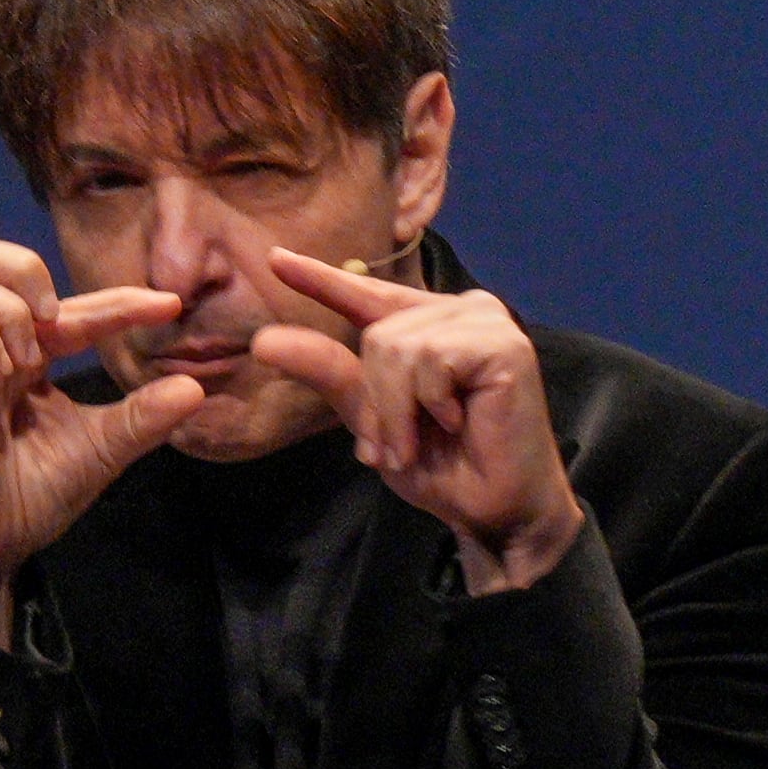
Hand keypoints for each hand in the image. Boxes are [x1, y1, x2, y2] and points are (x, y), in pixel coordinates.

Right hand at [0, 233, 210, 647]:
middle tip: (57, 318)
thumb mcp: (101, 451)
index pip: (74, 307)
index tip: (171, 307)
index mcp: (30, 360)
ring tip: (28, 359)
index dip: (121, 300)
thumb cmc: (32, 499)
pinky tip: (3, 373)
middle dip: (25, 267)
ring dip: (10, 307)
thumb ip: (142, 417)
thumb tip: (196, 387)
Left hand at [257, 248, 581, 591]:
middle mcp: (457, 312)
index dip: (320, 279)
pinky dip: (427, 404)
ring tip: (423, 441)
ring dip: (399, 410)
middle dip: (379, 401)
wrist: (495, 509)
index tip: (275, 259)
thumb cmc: (441, 466)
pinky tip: (458, 424)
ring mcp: (484, 321)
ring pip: (397, 346)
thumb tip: (264, 340)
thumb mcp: (370, 418)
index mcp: (426, 326)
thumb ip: (328, 373)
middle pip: (377, 334)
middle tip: (402, 444)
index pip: (366, 295)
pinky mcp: (503, 343)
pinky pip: (430, 360)